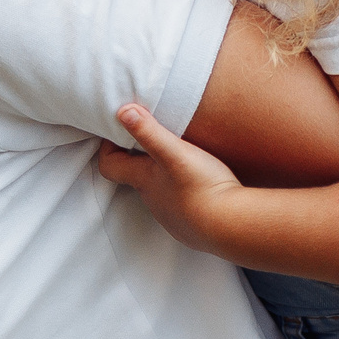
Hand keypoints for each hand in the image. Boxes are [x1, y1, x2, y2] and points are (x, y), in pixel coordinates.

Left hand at [97, 103, 247, 258]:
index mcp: (144, 180)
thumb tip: (122, 111)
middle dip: (139, 158)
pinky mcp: (191, 226)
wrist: (231, 227)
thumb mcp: (175, 152)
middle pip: (135, 178)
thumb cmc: (201, 187)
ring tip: (182, 157)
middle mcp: (152, 200)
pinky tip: (201, 185)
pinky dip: (185, 193)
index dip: (108, 148)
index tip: (119, 131)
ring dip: (164, 175)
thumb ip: (149, 132)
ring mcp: (171, 216)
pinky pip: (181, 207)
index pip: (110, 166)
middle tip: (153, 137)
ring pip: (159, 192)